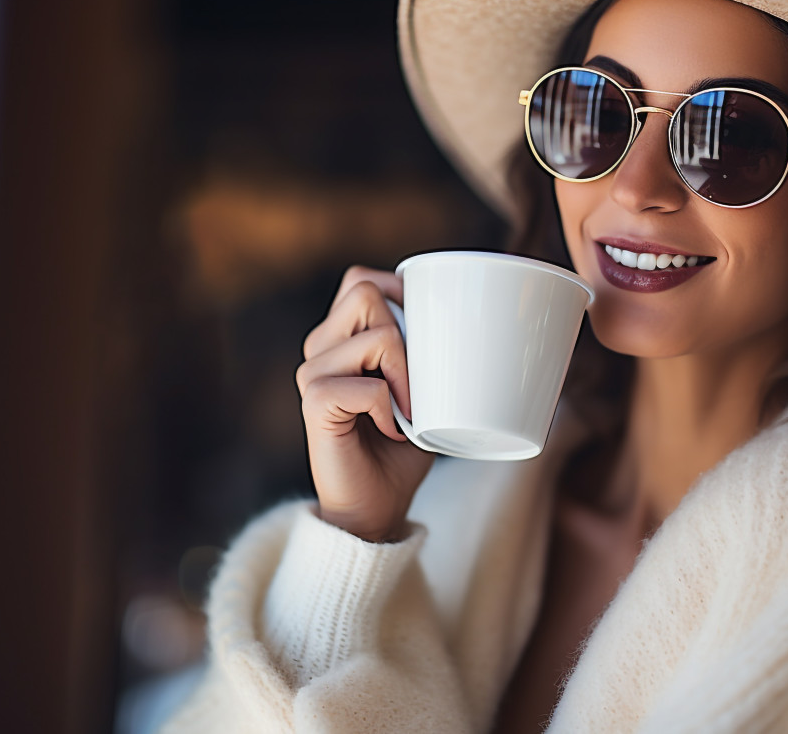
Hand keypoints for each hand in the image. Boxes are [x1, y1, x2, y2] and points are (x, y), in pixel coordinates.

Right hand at [294, 265, 433, 541]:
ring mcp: (312, 374)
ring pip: (377, 336)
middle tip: (418, 385)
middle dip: (410, 334)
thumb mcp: (424, 386)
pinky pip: (368, 385)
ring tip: (408, 411)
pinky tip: (391, 431)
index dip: (399, 293)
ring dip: (407, 374)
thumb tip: (475, 314)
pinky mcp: (315, 404)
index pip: (362, 280)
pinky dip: (390, 407)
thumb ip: (427, 346)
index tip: (427, 338)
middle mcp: (320, 349)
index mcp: (340, 337)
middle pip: (366, 292)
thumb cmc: (404, 448)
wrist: (376, 508)